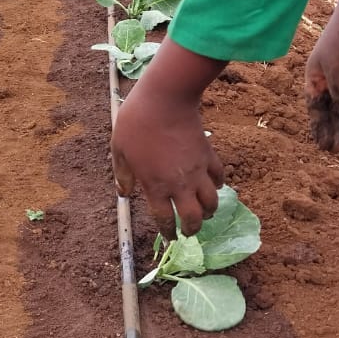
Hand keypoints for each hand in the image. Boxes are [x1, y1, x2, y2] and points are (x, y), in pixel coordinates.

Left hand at [113, 75, 223, 236]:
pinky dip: (218, 184)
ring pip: (212, 202)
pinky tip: (214, 185)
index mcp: (155, 186)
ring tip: (203, 212)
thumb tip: (123, 193)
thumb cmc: (136, 122)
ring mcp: (197, 170)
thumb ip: (122, 174)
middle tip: (188, 230)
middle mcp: (179, 184)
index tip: (170, 237)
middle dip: (192, 229)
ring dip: (208, 211)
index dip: (168, 232)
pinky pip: (219, 176)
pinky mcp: (209, 155)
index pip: (165, 220)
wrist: (165, 99)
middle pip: (193, 217)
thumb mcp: (119, 149)